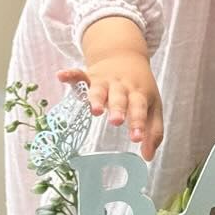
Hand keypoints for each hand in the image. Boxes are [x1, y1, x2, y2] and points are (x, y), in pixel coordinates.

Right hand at [57, 48, 163, 162]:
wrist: (126, 56)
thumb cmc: (140, 89)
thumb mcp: (152, 107)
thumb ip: (153, 131)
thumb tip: (148, 157)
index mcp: (139, 94)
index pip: (140, 108)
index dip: (138, 123)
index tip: (136, 138)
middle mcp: (121, 87)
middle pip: (119, 99)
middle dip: (118, 109)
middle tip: (116, 121)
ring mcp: (104, 81)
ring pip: (99, 90)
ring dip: (96, 99)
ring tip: (95, 110)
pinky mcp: (89, 76)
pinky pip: (79, 75)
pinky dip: (71, 75)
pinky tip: (61, 76)